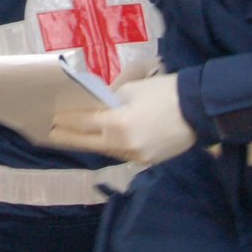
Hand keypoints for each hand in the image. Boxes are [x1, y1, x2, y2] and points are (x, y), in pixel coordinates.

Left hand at [47, 73, 195, 163]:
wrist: (199, 108)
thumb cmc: (163, 91)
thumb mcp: (131, 90)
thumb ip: (109, 102)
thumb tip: (95, 109)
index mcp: (118, 124)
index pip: (84, 123)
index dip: (67, 121)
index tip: (53, 119)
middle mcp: (124, 145)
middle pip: (89, 142)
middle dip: (70, 137)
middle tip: (52, 134)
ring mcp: (136, 156)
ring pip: (105, 151)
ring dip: (89, 144)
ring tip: (74, 138)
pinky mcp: (148, 161)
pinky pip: (122, 155)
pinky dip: (109, 147)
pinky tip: (100, 143)